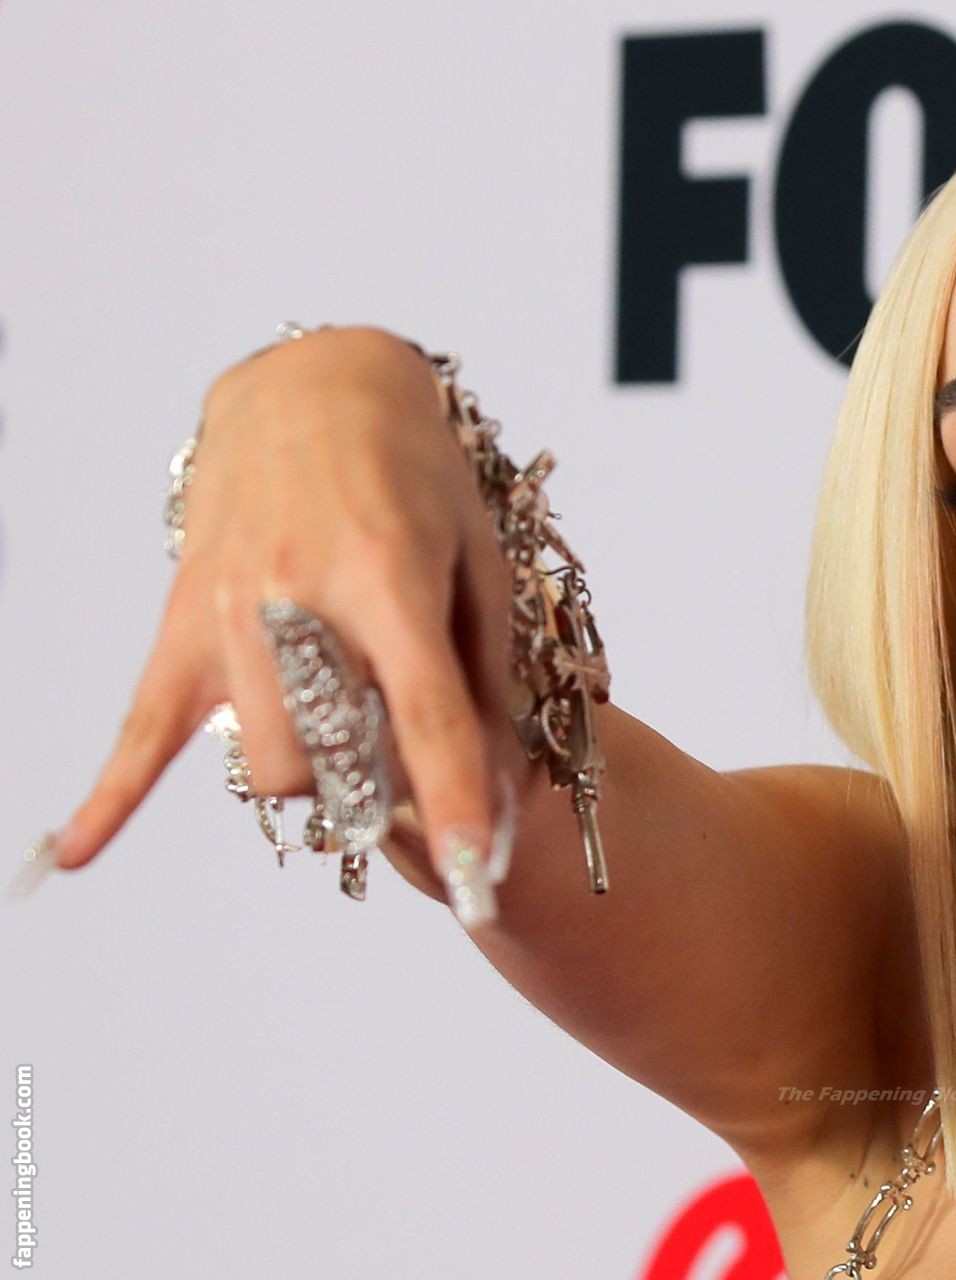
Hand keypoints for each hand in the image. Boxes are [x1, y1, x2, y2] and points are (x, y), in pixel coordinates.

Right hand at [19, 325, 522, 926]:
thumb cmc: (415, 472)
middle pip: (337, 765)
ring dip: (317, 780)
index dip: (458, 804)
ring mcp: (228, 615)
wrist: (316, 386)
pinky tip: (70, 854)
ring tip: (349, 740)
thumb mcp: (478, 557)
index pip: (427, 718)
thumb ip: (487, 675)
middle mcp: (299, 601)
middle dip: (389, 794)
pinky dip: (109, 795)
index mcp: (390, 580)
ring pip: (268, 765)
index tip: (479, 879)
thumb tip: (498, 786)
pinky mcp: (181, 622)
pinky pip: (142, 725)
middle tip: (418, 772)